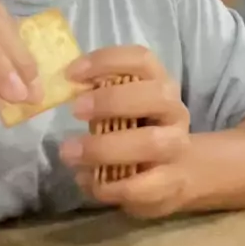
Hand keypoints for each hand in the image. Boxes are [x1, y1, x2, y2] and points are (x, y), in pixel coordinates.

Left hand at [60, 46, 190, 217]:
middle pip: (156, 95)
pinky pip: (142, 186)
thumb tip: (63, 89)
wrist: (181, 172)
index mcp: (160, 83)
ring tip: (70, 152)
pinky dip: (110, 185)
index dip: (107, 61)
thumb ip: (100, 95)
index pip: (142, 59)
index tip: (71, 73)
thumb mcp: (123, 106)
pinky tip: (86, 180)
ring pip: (152, 142)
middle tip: (74, 110)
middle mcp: (174, 111)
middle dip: (112, 100)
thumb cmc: (138, 130)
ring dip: (106, 147)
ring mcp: (177, 148)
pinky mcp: (171, 184)